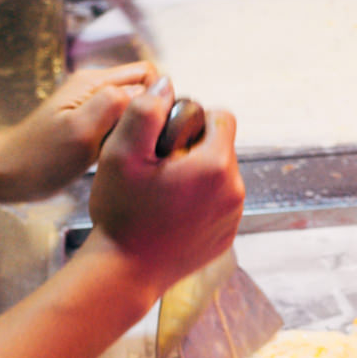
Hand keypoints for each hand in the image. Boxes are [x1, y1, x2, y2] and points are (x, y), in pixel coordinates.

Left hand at [0, 62, 155, 200]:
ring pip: (135, 109)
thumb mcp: (81, 130)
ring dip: (140, 128)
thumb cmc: (39, 158)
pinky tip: (120, 156)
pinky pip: (121, 126)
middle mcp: (95, 89)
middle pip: (145, 89)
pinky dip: (127, 139)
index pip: (149, 74)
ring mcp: (91, 107)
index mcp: (94, 83)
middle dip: (153, 113)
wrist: (7, 174)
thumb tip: (151, 89)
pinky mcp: (89, 126)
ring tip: (133, 152)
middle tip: (147, 143)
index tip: (156, 127)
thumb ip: (115, 103)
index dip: (160, 99)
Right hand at [86, 82, 244, 294]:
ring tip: (162, 192)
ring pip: (221, 177)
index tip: (166, 138)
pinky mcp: (226, 238)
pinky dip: (199, 203)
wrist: (124, 273)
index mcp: (217, 165)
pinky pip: (218, 205)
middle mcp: (235, 190)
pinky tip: (169, 214)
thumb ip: (145, 111)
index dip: (192, 119)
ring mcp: (232, 217)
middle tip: (159, 166)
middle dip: (194, 148)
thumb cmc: (121, 213)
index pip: (221, 117)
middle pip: (222, 148)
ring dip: (198, 176)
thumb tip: (165, 85)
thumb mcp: (121, 154)